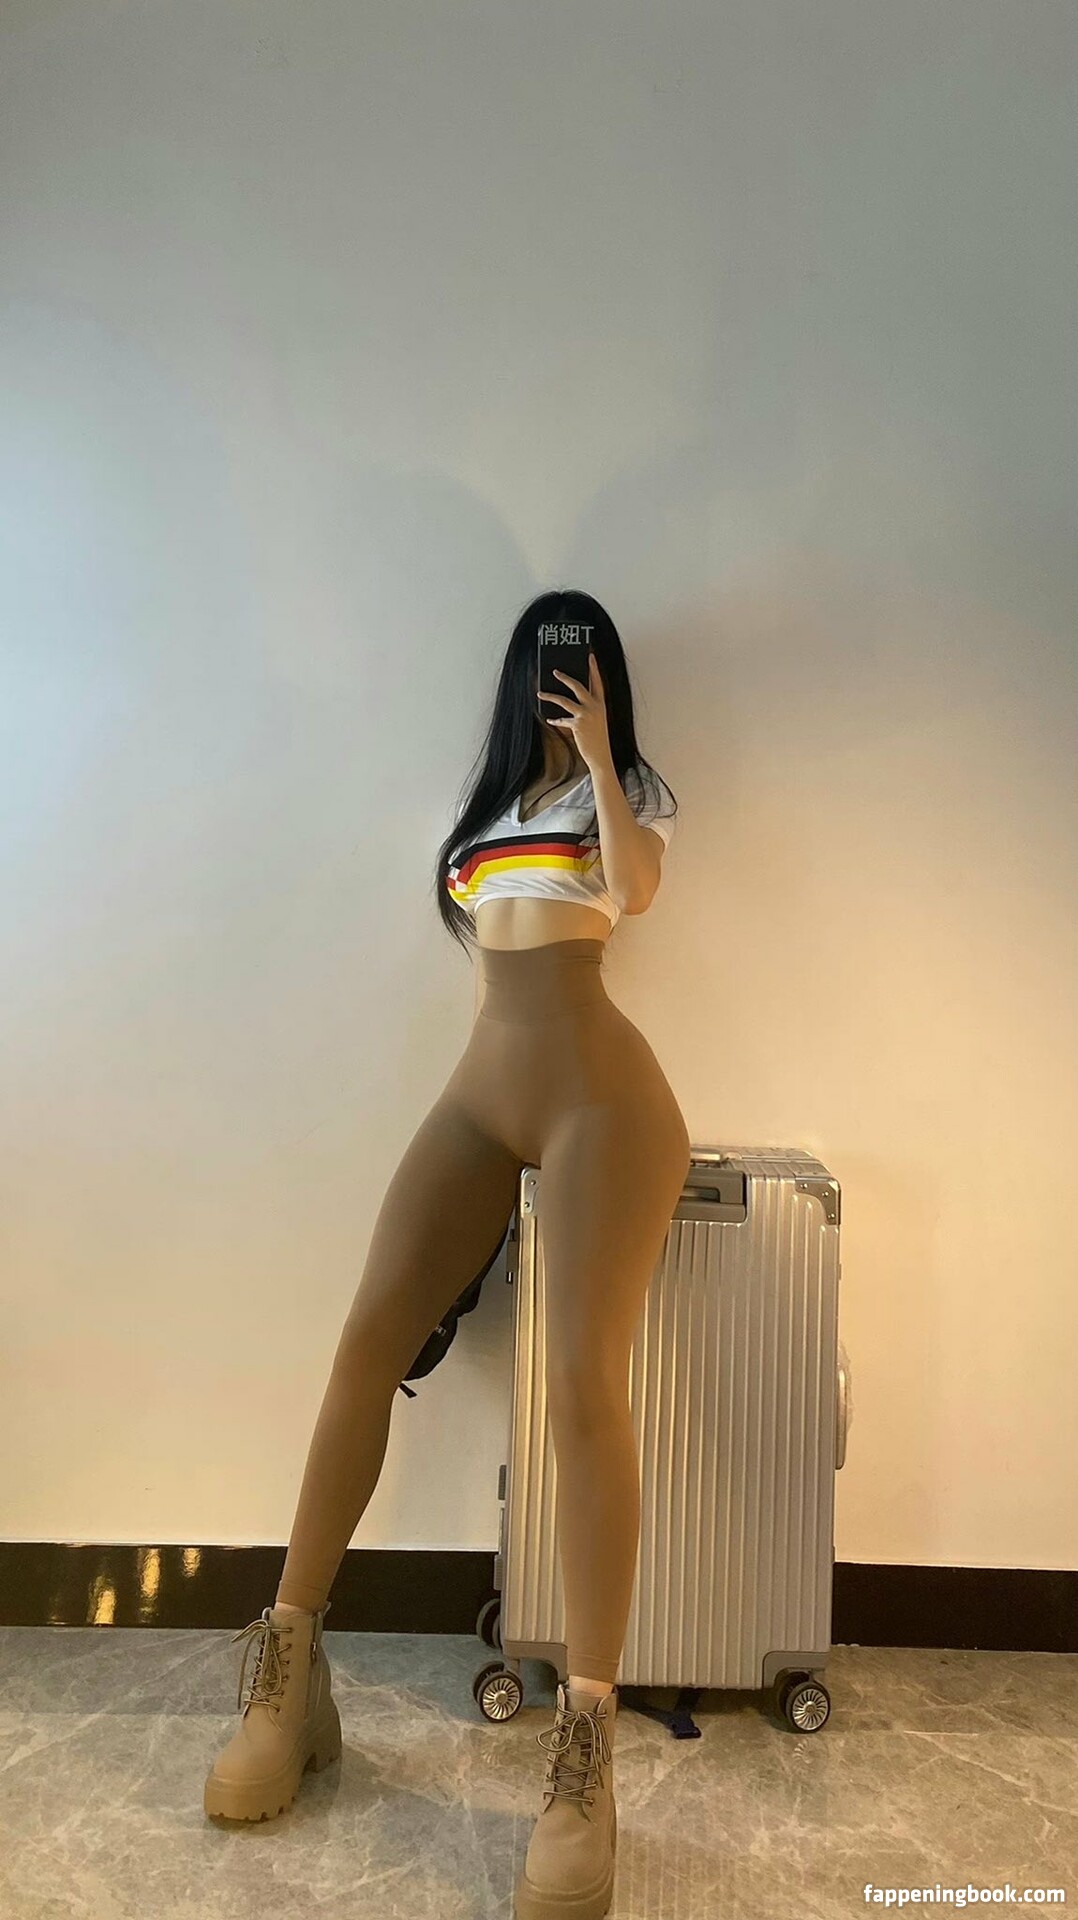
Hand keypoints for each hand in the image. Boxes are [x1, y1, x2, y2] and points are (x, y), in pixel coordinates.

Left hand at [538, 653, 613, 772]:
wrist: (601, 755)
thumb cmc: (597, 736)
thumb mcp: (597, 718)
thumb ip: (588, 706)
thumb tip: (572, 696)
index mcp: (601, 703)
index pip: (598, 681)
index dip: (594, 668)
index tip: (589, 656)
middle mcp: (595, 706)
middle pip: (577, 685)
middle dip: (564, 677)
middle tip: (554, 671)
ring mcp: (586, 715)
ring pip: (564, 700)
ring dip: (550, 696)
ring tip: (540, 693)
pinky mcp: (578, 725)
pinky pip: (562, 719)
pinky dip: (555, 719)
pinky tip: (549, 719)